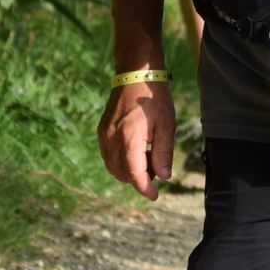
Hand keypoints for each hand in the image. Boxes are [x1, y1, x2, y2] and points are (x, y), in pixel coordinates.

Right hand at [98, 79, 174, 197]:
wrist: (136, 73)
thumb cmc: (154, 98)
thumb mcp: (166, 126)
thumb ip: (164, 153)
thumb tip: (164, 177)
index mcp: (129, 139)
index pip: (134, 174)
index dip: (145, 189)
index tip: (155, 196)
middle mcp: (112, 139)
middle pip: (122, 174)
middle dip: (138, 178)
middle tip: (156, 167)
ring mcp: (104, 134)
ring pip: (113, 166)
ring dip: (129, 170)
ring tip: (148, 156)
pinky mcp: (102, 130)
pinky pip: (108, 155)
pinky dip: (121, 160)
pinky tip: (136, 149)